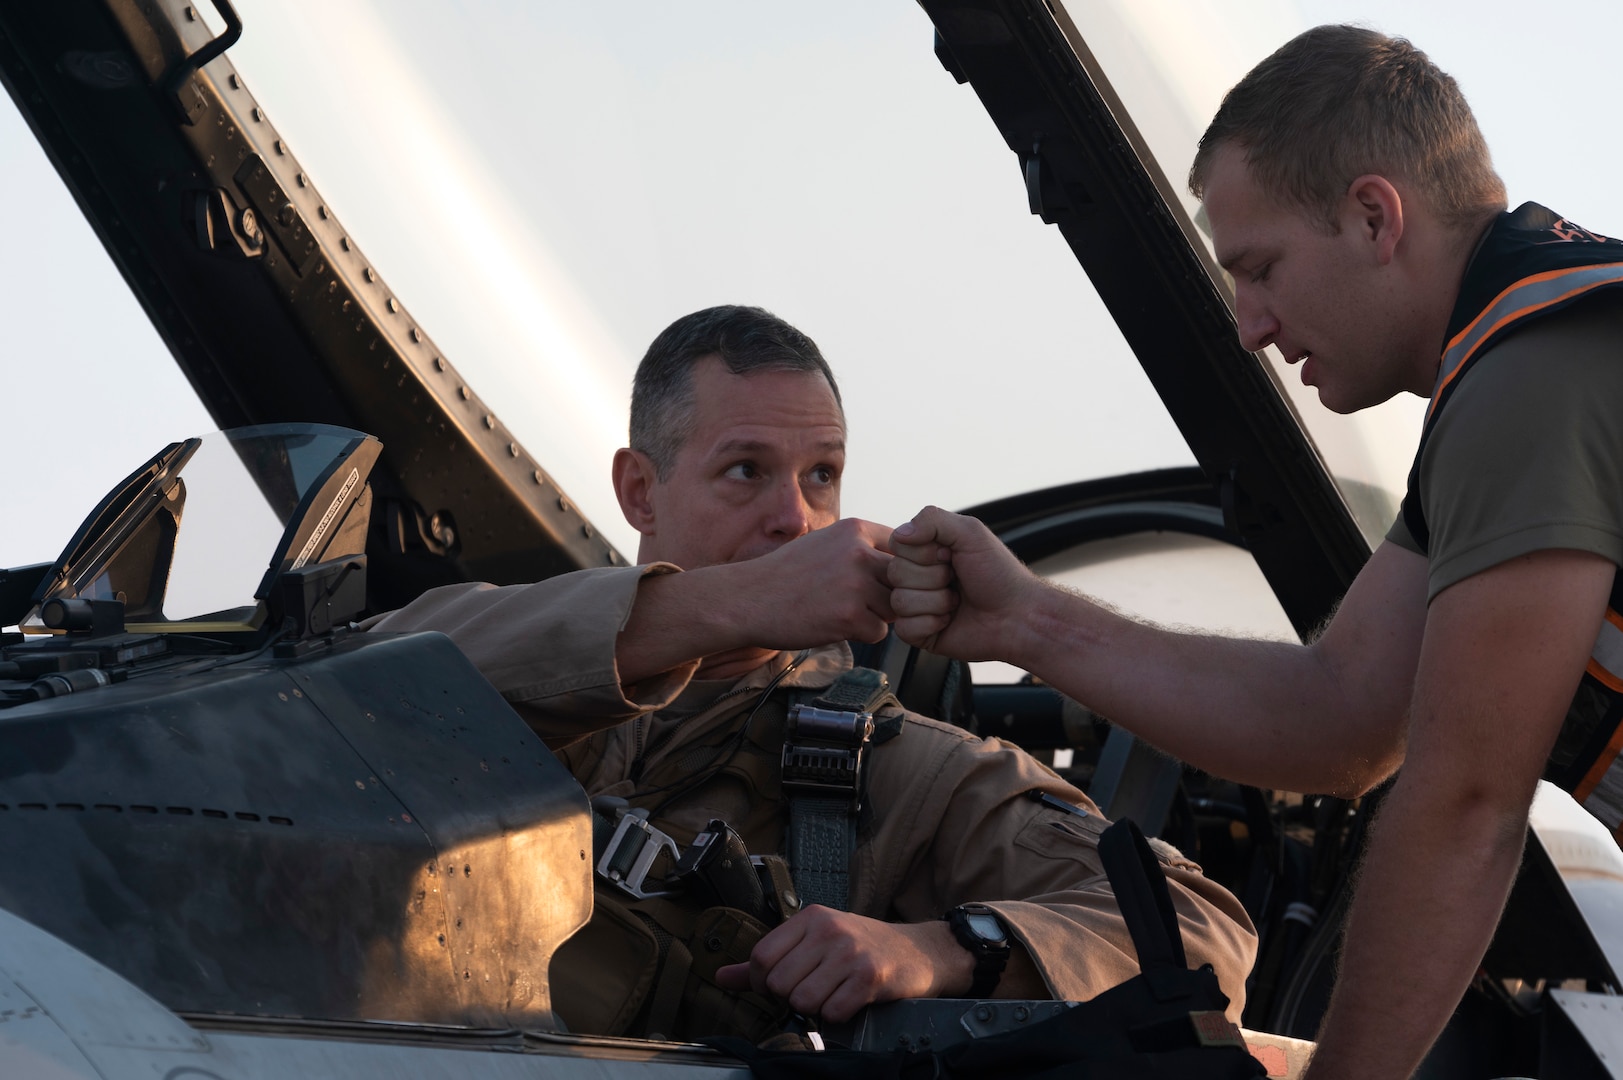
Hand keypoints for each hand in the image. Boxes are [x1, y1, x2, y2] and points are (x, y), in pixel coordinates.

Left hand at [714, 907, 970, 1021]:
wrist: (920, 951)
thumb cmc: (862, 947)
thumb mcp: (815, 942)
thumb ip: (769, 959)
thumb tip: (722, 976)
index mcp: (811, 918)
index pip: (761, 956)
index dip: (763, 982)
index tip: (780, 987)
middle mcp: (828, 930)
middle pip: (778, 982)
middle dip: (790, 997)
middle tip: (813, 990)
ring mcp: (850, 952)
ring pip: (802, 1000)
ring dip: (815, 1008)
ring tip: (832, 995)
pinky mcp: (870, 976)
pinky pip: (832, 1012)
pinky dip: (837, 1015)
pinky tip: (850, 1002)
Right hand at [733, 518, 896, 648]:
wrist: (748, 599)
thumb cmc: (787, 574)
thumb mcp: (825, 542)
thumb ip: (861, 546)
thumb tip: (905, 561)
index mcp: (855, 530)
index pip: (907, 547)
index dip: (903, 568)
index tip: (884, 580)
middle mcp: (859, 552)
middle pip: (906, 579)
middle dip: (893, 594)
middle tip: (868, 602)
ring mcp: (855, 584)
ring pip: (895, 608)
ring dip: (877, 616)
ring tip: (844, 611)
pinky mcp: (849, 616)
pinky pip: (879, 632)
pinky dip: (861, 634)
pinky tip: (834, 624)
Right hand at [888, 507, 1038, 659]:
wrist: (1018, 615)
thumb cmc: (999, 573)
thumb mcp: (970, 532)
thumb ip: (932, 520)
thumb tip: (899, 533)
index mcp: (925, 552)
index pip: (897, 545)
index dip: (925, 553)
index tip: (950, 556)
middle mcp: (917, 577)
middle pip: (896, 573)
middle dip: (933, 578)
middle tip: (956, 581)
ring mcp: (916, 606)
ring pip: (899, 602)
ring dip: (936, 602)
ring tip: (957, 602)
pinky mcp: (919, 633)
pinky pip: (905, 629)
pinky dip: (931, 624)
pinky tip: (949, 621)